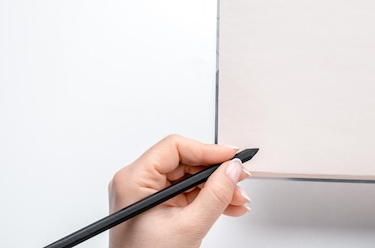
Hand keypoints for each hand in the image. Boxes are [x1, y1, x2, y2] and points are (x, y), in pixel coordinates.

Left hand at [108, 135, 250, 247]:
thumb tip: (232, 169)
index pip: (175, 147)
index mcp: (134, 180)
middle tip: (240, 178)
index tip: (232, 157)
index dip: (207, 150)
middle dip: (217, 173)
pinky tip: (229, 206)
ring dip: (217, 188)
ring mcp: (149, 195)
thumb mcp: (189, 226)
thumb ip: (215, 194)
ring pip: (191, 178)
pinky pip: (188, 193)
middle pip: (186, 161)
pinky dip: (209, 199)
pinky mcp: (159, 206)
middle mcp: (138, 183)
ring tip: (238, 199)